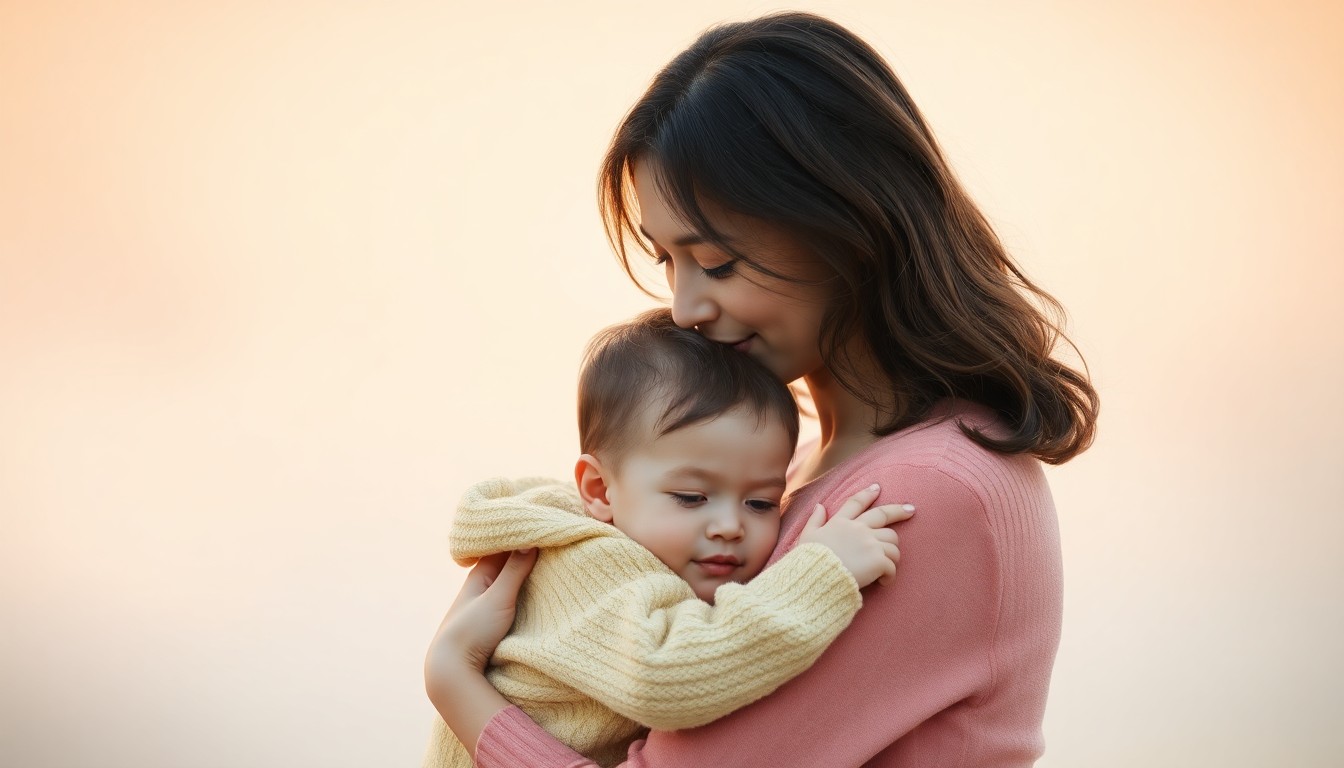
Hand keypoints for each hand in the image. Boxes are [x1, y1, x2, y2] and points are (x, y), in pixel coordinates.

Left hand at [423, 548, 536, 754]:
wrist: (452, 670)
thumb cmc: (472, 631)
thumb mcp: (498, 598)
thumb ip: (515, 570)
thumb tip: (531, 539)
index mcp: (479, 574)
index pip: (502, 543)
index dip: (521, 533)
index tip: (543, 524)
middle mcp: (481, 585)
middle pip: (507, 560)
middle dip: (526, 550)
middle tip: (552, 537)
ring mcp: (486, 603)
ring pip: (510, 579)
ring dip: (526, 570)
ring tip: (551, 557)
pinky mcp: (491, 621)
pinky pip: (511, 596)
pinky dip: (523, 588)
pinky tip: (537, 588)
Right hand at [799, 483, 912, 587]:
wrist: (817, 577)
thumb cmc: (809, 560)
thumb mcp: (807, 536)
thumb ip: (815, 520)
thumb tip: (819, 505)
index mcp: (841, 522)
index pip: (856, 503)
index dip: (867, 494)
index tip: (877, 487)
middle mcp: (858, 529)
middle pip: (883, 515)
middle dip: (899, 511)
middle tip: (911, 510)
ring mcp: (870, 543)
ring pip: (892, 543)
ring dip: (891, 554)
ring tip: (886, 566)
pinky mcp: (878, 560)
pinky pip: (892, 566)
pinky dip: (890, 575)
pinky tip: (883, 582)